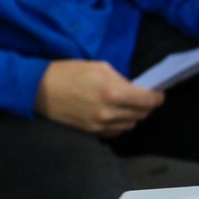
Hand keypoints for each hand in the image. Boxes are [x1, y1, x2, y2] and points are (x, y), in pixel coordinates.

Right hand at [34, 59, 164, 135]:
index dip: (157, 97)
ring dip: (134, 115)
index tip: (158, 93)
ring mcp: (101, 125)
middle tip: (143, 97)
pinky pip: (117, 132)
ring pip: (131, 124)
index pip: (149, 101)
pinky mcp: (92, 132)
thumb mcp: (100, 67)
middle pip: (142, 114)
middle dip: (146, 105)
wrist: (40, 90)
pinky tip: (116, 115)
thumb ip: (122, 79)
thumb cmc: (69, 72)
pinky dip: (121, 124)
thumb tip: (135, 89)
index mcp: (114, 92)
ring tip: (129, 105)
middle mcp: (110, 112)